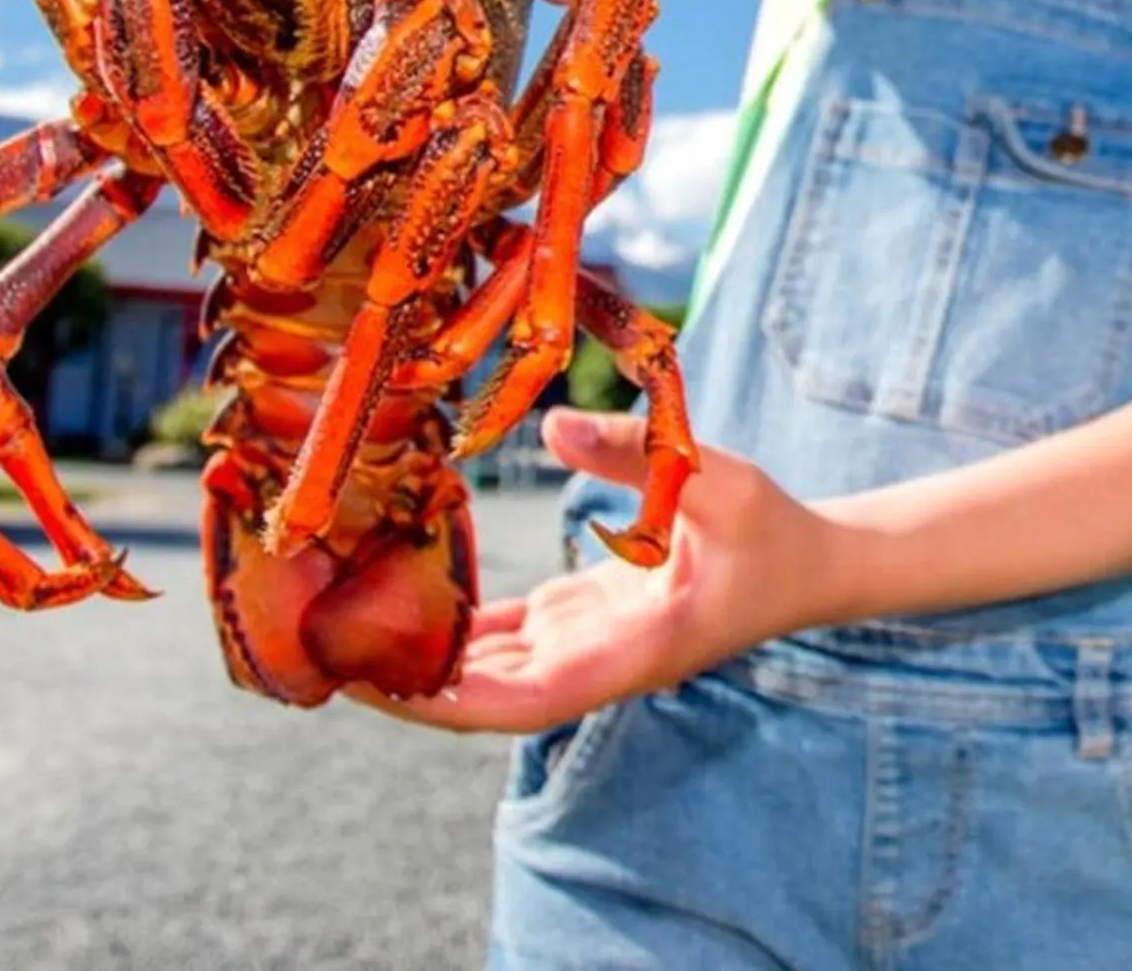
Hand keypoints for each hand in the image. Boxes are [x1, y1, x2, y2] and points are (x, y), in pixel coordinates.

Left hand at [353, 409, 842, 734]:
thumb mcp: (720, 480)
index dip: (452, 702)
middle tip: (322, 645)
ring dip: (422, 657)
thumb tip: (552, 429)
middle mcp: (601, 662)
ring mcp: (589, 645)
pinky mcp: (585, 621)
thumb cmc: (773, 531)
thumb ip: (640, 456)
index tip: (384, 684)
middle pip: (489, 697)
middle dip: (408, 684)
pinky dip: (456, 625)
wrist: (810, 569)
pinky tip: (403, 592)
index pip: (530, 700)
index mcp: (636, 649)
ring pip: (490, 671)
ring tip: (340, 622)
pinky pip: (507, 637)